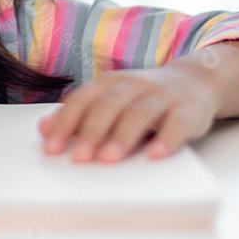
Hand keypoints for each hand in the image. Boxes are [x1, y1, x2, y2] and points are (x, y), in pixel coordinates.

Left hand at [37, 54, 222, 162]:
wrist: (195, 80)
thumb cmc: (143, 97)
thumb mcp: (109, 100)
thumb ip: (78, 114)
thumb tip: (43, 129)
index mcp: (110, 82)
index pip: (83, 100)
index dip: (66, 123)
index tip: (51, 149)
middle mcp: (135, 84)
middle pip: (110, 105)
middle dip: (92, 131)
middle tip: (79, 157)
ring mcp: (163, 95)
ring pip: (141, 112)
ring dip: (123, 135)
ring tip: (108, 158)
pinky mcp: (189, 109)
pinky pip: (178, 123)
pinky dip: (167, 138)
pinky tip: (155, 155)